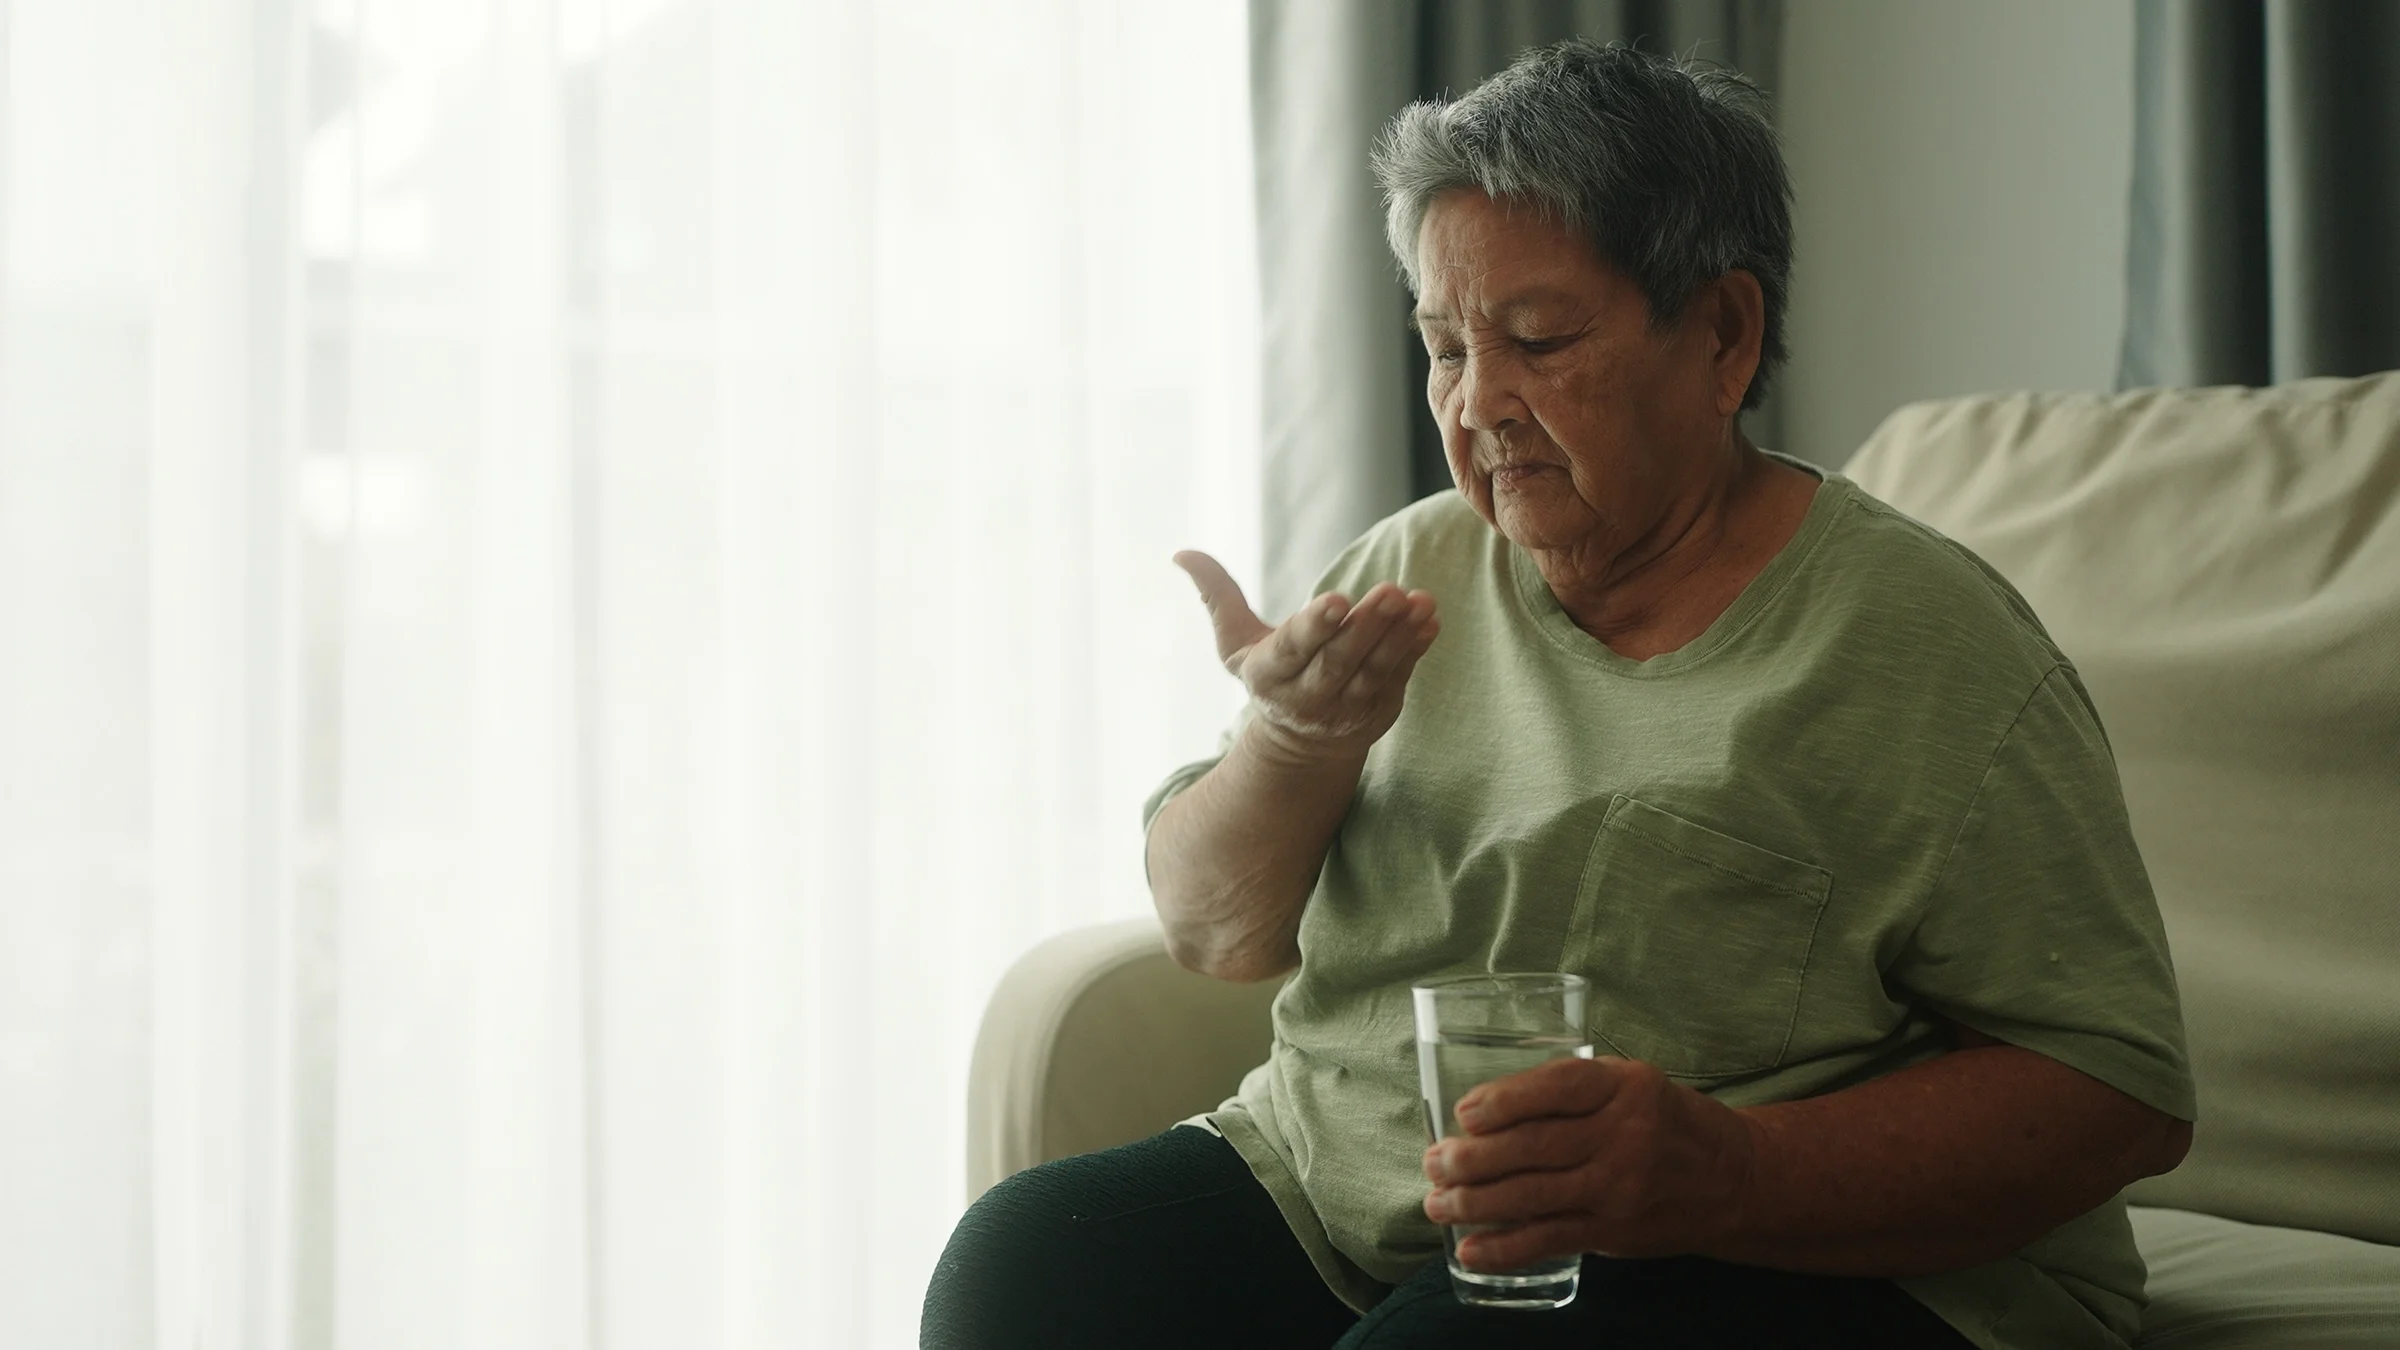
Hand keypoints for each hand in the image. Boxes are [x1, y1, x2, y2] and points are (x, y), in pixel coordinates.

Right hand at [1173, 551, 1438, 761]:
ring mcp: (1347, 709)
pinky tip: (1431, 618)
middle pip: (1339, 660)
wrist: (1303, 746)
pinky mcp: (1379, 712)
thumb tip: (1181, 553)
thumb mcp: (1236, 643)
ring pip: (1375, 670)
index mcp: (1270, 675)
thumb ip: (1217, 597)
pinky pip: (1400, 678)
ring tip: (1419, 601)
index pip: (1293, 648)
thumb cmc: (1272, 675)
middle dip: (1366, 626)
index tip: (1338, 600)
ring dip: (1399, 636)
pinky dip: (1416, 650)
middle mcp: (1307, 697)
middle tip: (1390, 591)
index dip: (1315, 626)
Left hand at [1420, 1056, 1757, 1270]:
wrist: (1735, 1180)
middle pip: (1536, 1145)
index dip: (1505, 1099)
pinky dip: (1506, 1248)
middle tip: (1434, 1161)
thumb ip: (1571, 1088)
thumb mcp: (1632, 1083)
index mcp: (1626, 1086)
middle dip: (1474, 1157)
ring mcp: (1620, 1187)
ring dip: (1475, 1202)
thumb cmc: (1666, 1122)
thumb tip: (1486, 1106)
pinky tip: (1470, 1249)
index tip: (1464, 1112)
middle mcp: (1625, 1135)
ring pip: (1534, 1195)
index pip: (1558, 1087)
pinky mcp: (1615, 1230)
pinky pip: (1551, 1238)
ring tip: (1436, 1203)